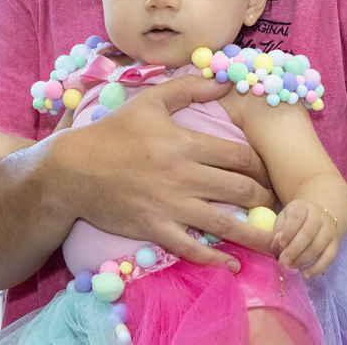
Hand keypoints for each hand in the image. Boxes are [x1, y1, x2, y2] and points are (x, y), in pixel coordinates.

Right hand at [45, 73, 276, 271]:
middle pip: (240, 190)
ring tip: (274, 242)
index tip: (269, 173)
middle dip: (264, 199)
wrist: (72, 170)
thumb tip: (223, 82)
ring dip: (253, 234)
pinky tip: (233, 265)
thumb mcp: (149, 101)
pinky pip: (191, 248)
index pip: (240, 157)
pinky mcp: (154, 229)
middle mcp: (184, 175)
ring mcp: (170, 205)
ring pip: (223, 223)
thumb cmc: (112, 133)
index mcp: (186, 142)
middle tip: (275, 205)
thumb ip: (189, 88)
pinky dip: (215, 259)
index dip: (261, 166)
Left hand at [271, 199, 340, 278]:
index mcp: (302, 207)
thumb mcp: (283, 220)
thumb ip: (278, 231)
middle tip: (283, 261)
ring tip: (290, 266)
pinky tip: (305, 275)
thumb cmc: (294, 221)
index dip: (288, 231)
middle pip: (308, 233)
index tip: (280, 244)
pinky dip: (317, 268)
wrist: (316, 218)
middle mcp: (319, 216)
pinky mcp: (335, 244)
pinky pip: (329, 257)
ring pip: (318, 246)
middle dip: (294, 249)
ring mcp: (329, 230)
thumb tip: (277, 243)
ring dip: (303, 259)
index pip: (296, 216)